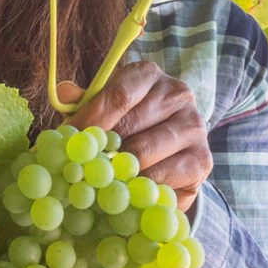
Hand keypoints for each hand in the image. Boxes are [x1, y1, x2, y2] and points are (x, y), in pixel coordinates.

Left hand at [57, 61, 212, 210]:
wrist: (170, 142)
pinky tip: (126, 192)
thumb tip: (65, 94)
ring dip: (118, 172)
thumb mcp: (104, 104)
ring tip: (99, 180)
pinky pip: (163, 181)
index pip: (118, 95)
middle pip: (129, 128)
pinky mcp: (203, 161)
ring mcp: (195, 127)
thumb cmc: (127, 119)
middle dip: (99, 150)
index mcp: (149, 74)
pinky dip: (139, 191)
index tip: (67, 141)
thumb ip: (85, 101)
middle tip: (78, 167)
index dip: (90, 121)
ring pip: (144, 155)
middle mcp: (178, 95)